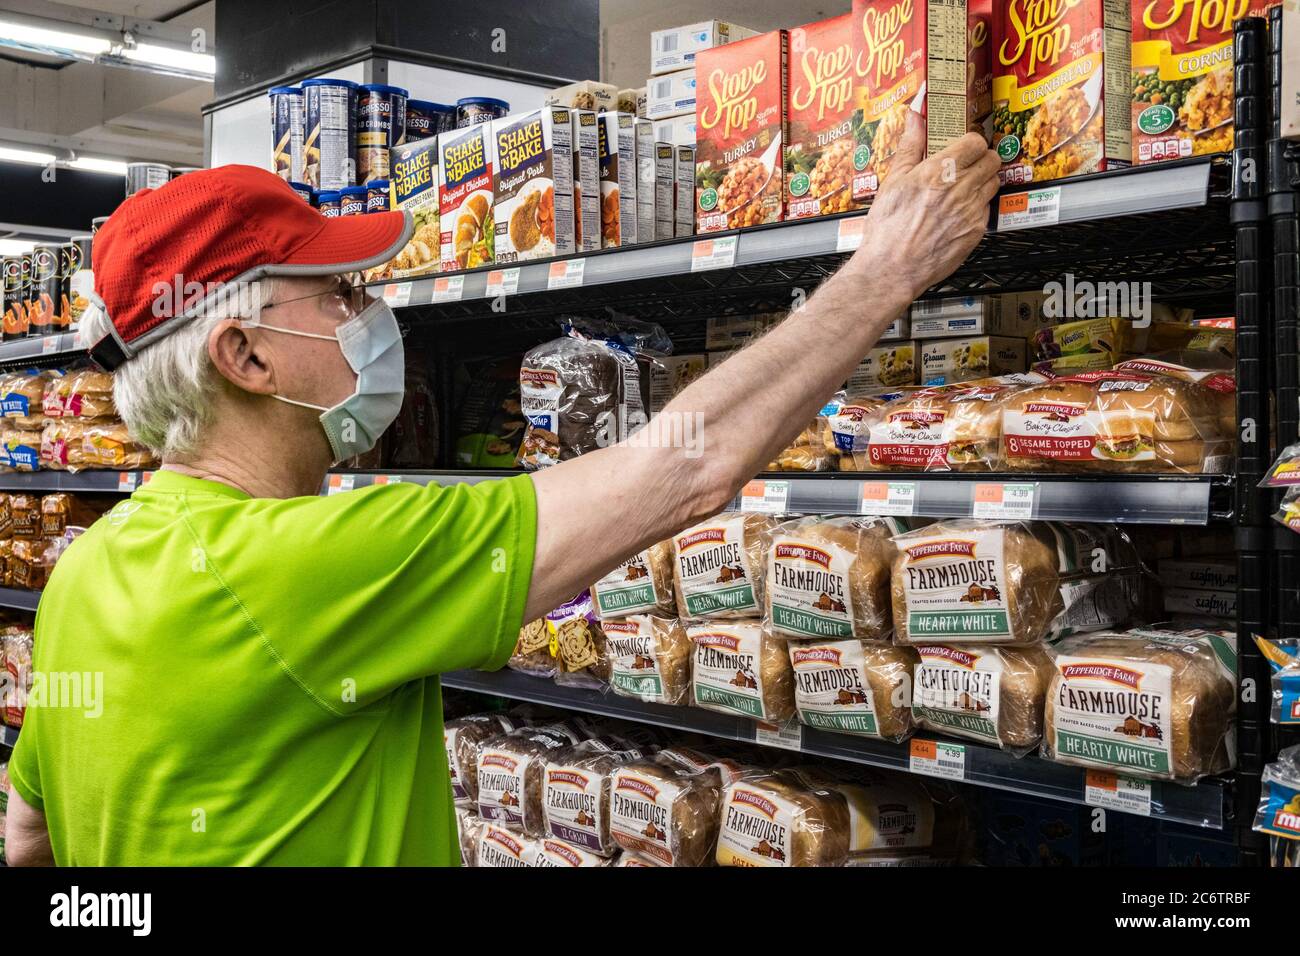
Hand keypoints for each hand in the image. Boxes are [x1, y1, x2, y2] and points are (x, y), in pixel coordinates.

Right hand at [848, 110, 1000, 301]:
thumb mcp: (893, 182)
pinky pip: (987, 209)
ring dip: (982, 181)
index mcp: (938, 171)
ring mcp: (971, 211)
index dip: (969, 142)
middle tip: (966, 165)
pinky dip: (977, 206)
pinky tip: (957, 212)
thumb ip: (909, 146)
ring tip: (962, 189)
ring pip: (993, 183)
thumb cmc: (888, 229)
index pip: (974, 142)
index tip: (961, 147)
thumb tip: (914, 117)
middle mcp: (959, 189)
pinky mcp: (976, 231)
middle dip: (981, 159)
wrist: (892, 269)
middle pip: (991, 160)